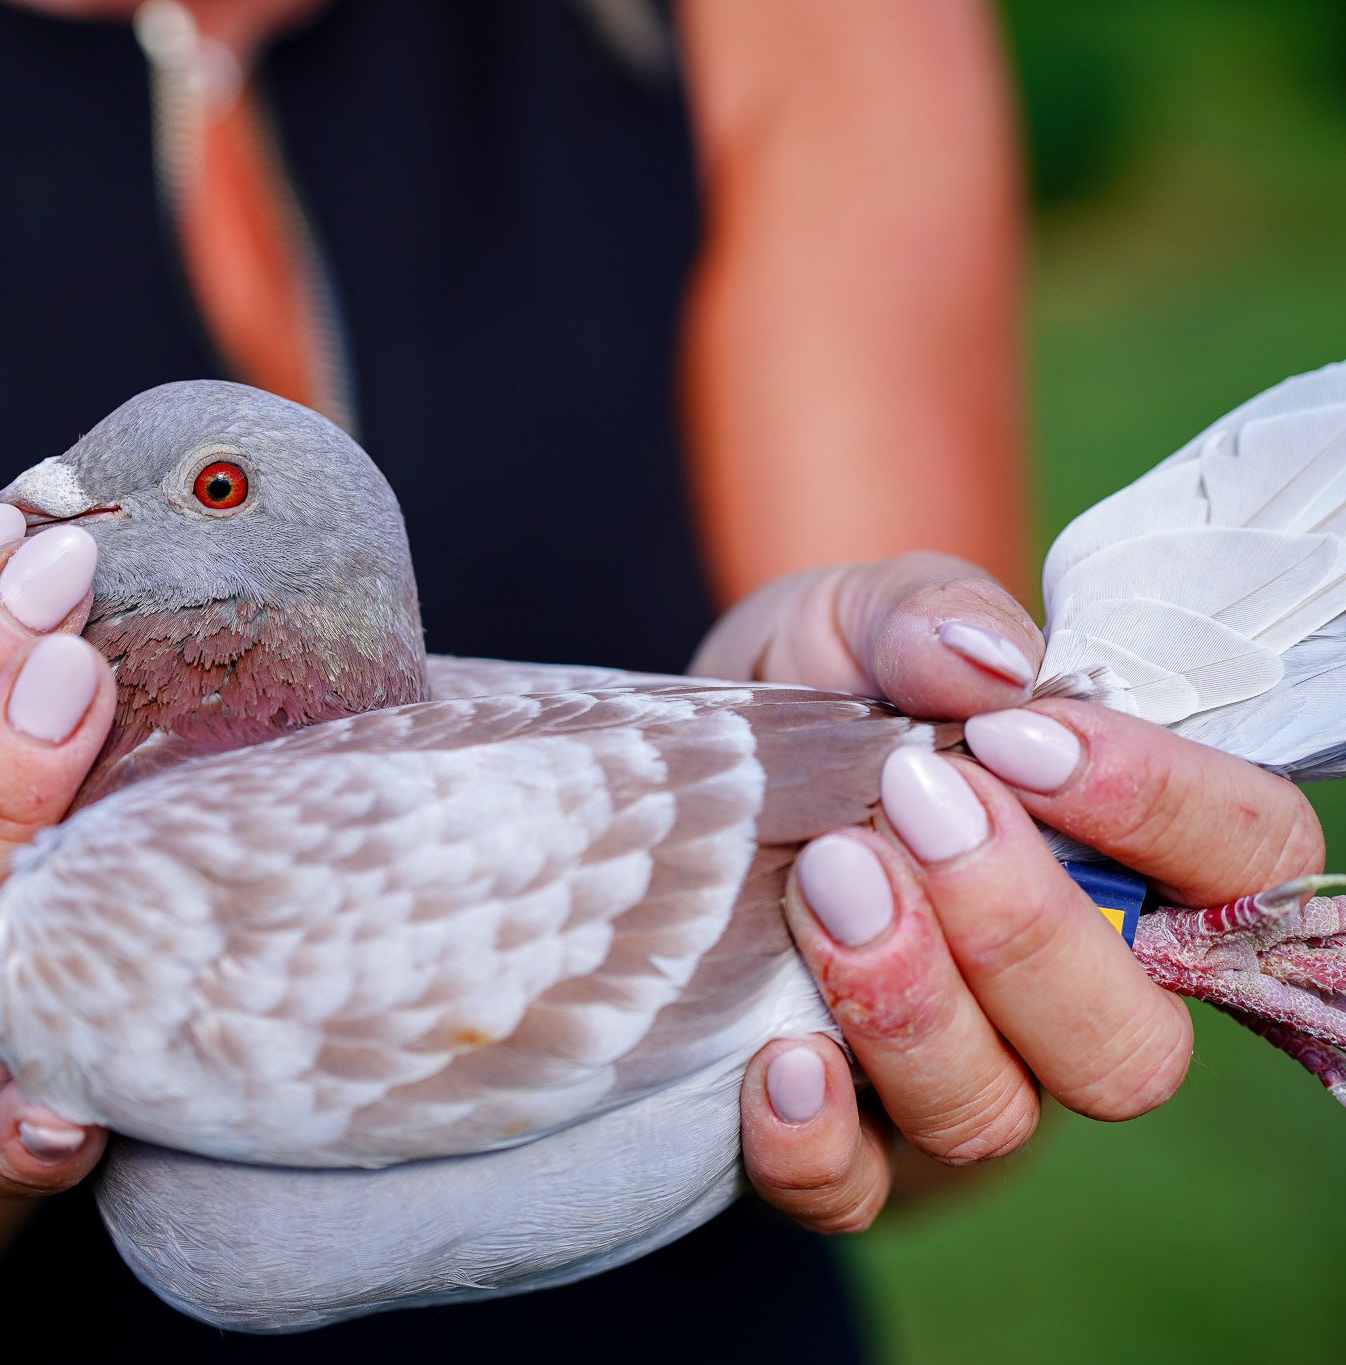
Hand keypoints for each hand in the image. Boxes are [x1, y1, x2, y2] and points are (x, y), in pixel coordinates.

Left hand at [701, 555, 1324, 1231]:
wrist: (668, 789)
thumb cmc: (799, 705)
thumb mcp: (842, 623)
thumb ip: (922, 616)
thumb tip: (989, 662)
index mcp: (1116, 862)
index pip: (1247, 867)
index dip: (1164, 812)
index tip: (1017, 738)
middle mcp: (1061, 1001)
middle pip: (1128, 1043)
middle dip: (1023, 927)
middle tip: (907, 803)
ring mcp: (958, 1085)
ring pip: (998, 1117)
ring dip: (912, 1005)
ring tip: (822, 881)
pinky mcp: (845, 1150)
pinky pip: (855, 1196)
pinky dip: (819, 1141)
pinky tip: (777, 1058)